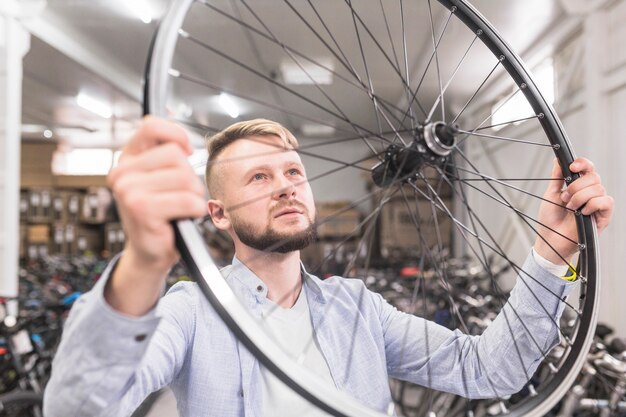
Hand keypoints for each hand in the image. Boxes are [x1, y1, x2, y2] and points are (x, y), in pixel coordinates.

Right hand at [105, 116, 206, 315]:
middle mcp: (122, 172)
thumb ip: (168, 154)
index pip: (151, 126)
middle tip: (179, 197)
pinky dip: (194, 210)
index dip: (176, 134)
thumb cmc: (163, 214)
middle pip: (176, 156)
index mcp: (127, 159)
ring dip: (193, 196)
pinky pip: (188, 200)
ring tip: (179, 209)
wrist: (151, 253)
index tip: (187, 150)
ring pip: (185, 178)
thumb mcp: (164, 178)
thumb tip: (184, 141)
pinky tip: (181, 219)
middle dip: (189, 177)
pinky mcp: (141, 209)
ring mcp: (128, 190)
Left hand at [534, 158, 613, 264]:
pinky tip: (583, 212)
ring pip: (598, 188)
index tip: (572, 166)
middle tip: (565, 198)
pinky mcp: (603, 216)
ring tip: (571, 208)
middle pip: (594, 177)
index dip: (583, 164)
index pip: (588, 168)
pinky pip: (606, 201)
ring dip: (580, 197)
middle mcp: (590, 193)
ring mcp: (597, 204)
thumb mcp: (551, 194)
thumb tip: (558, 159)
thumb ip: (557, 177)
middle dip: (576, 186)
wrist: (550, 239)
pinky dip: (593, 204)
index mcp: (579, 186)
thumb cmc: (550, 219)